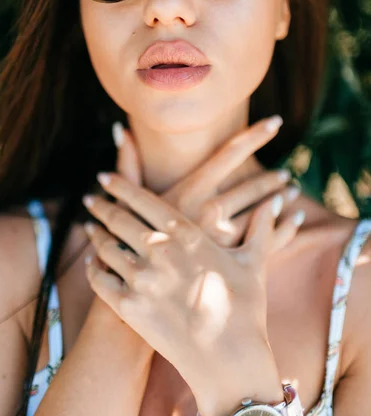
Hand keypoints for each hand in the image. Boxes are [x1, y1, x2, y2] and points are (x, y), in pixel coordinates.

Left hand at [82, 175, 287, 415]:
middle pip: (118, 219)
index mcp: (186, 233)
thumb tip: (279, 203)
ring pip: (105, 247)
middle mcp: (159, 249)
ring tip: (89, 227)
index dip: (119, 185)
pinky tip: (91, 262)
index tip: (104, 176)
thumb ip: (261, 227)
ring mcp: (141, 278)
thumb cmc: (245, 308)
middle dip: (101, 206)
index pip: (142, 199)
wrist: (230, 359)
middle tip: (90, 199)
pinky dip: (92, 269)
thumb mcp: (254, 262)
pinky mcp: (129, 307)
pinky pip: (100, 281)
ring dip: (94, 235)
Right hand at [112, 116, 303, 252]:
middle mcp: (208, 213)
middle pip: (250, 187)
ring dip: (279, 203)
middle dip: (270, 179)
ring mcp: (222, 240)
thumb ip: (129, 164)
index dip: (254, 136)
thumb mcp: (128, 202)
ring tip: (292, 193)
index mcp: (188, 193)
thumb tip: (121, 128)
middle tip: (286, 173)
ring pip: (262, 214)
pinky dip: (285, 232)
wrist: (134, 293)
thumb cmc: (126, 245)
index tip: (276, 122)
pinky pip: (266, 244)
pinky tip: (295, 221)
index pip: (227, 154)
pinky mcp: (228, 264)